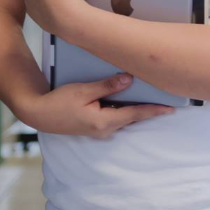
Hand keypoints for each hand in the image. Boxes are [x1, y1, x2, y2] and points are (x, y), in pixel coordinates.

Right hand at [21, 73, 172, 138]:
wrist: (39, 113)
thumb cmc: (59, 101)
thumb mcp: (84, 90)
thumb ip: (108, 86)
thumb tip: (129, 79)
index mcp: (104, 121)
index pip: (135, 114)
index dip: (154, 110)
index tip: (170, 109)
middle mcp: (104, 129)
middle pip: (132, 117)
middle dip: (149, 110)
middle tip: (167, 103)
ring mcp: (99, 130)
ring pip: (124, 118)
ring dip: (136, 110)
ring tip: (153, 100)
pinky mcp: (94, 127)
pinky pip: (115, 118)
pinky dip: (125, 110)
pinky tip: (128, 101)